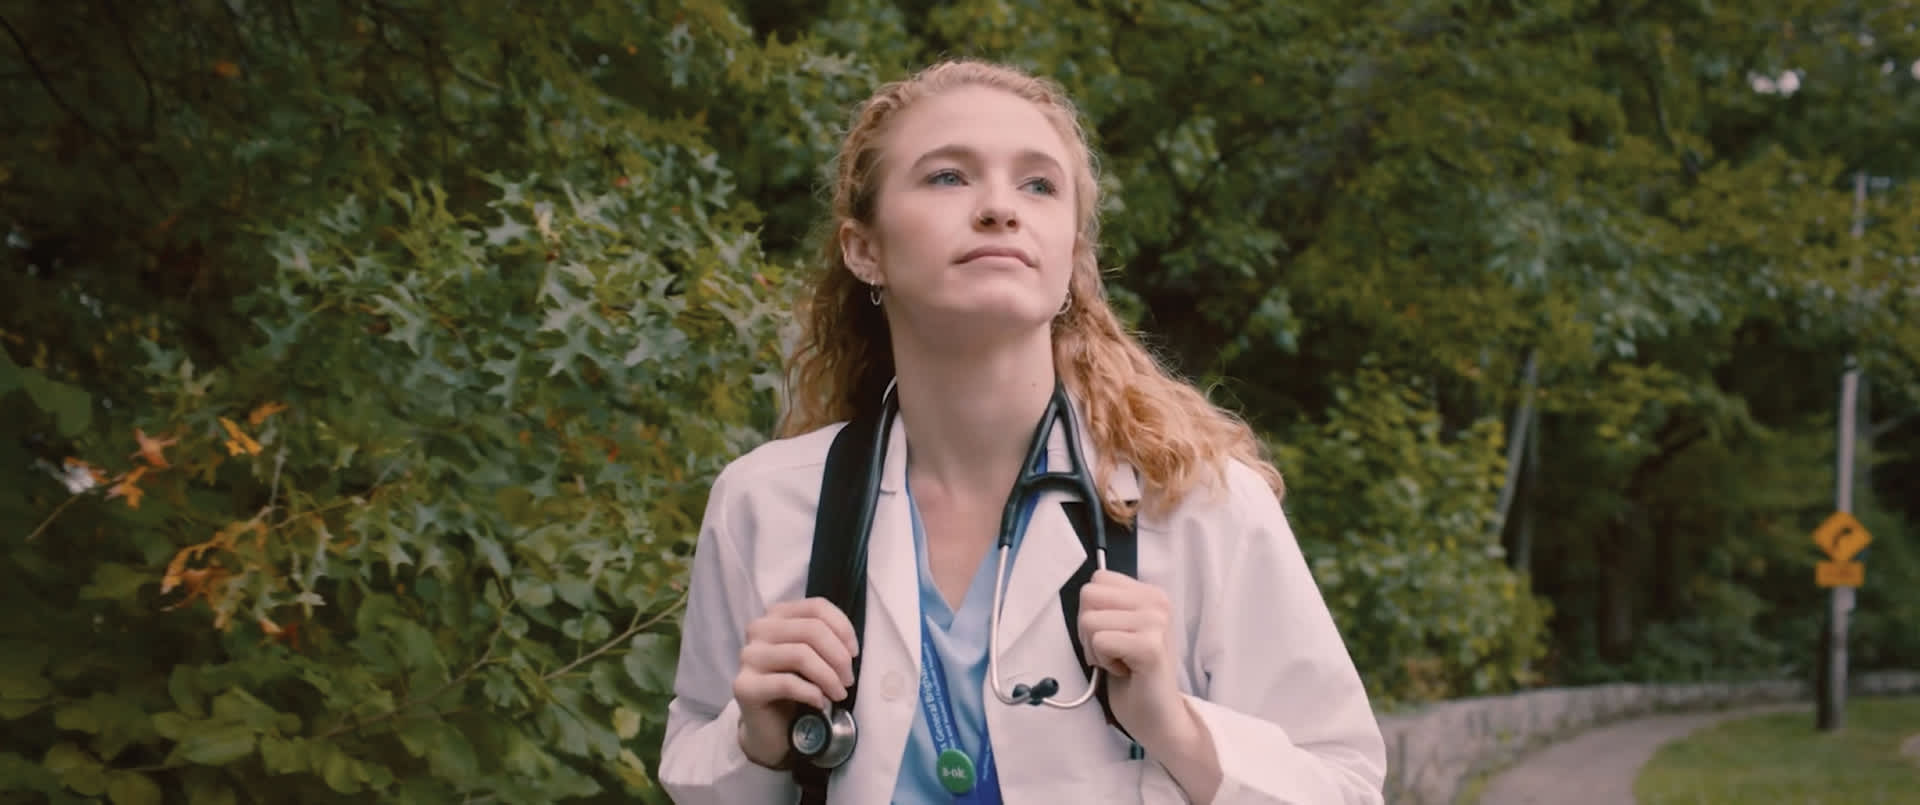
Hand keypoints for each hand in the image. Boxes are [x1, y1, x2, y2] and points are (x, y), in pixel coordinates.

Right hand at [731, 597, 859, 767]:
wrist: (772, 728)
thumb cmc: (797, 688)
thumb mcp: (815, 657)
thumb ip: (827, 640)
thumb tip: (849, 647)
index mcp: (776, 615)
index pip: (816, 607)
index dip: (842, 628)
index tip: (854, 653)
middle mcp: (758, 629)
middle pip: (811, 630)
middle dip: (838, 656)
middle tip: (848, 680)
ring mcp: (749, 657)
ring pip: (800, 655)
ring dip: (828, 677)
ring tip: (839, 694)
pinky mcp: (745, 686)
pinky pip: (787, 683)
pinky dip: (812, 693)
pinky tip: (820, 703)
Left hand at [1076, 570, 1186, 742]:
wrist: (1158, 717)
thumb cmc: (1134, 675)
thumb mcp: (1120, 628)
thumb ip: (1108, 606)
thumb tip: (1085, 592)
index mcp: (1151, 594)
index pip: (1097, 580)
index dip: (1092, 611)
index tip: (1111, 635)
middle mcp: (1157, 602)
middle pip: (1088, 595)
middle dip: (1088, 628)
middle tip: (1111, 650)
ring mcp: (1156, 623)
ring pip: (1089, 620)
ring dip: (1095, 648)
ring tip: (1119, 662)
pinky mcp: (1150, 647)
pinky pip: (1100, 641)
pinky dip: (1103, 661)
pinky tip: (1124, 671)